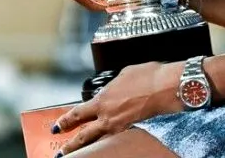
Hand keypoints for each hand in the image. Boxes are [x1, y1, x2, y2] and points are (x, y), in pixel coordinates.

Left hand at [52, 62, 183, 153]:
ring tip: (78, 156)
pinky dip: (110, 147)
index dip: (66, 121)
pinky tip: (109, 150)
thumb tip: (114, 88)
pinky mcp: (134, 134)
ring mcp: (121, 129)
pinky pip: (118, 142)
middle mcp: (109, 118)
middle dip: (70, 145)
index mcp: (103, 101)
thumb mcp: (125, 74)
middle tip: (61, 152)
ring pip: (99, 143)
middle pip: (84, 136)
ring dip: (87, 150)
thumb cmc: (149, 77)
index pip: (78, 114)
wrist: (167, 87)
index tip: (58, 126)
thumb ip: (114, 85)